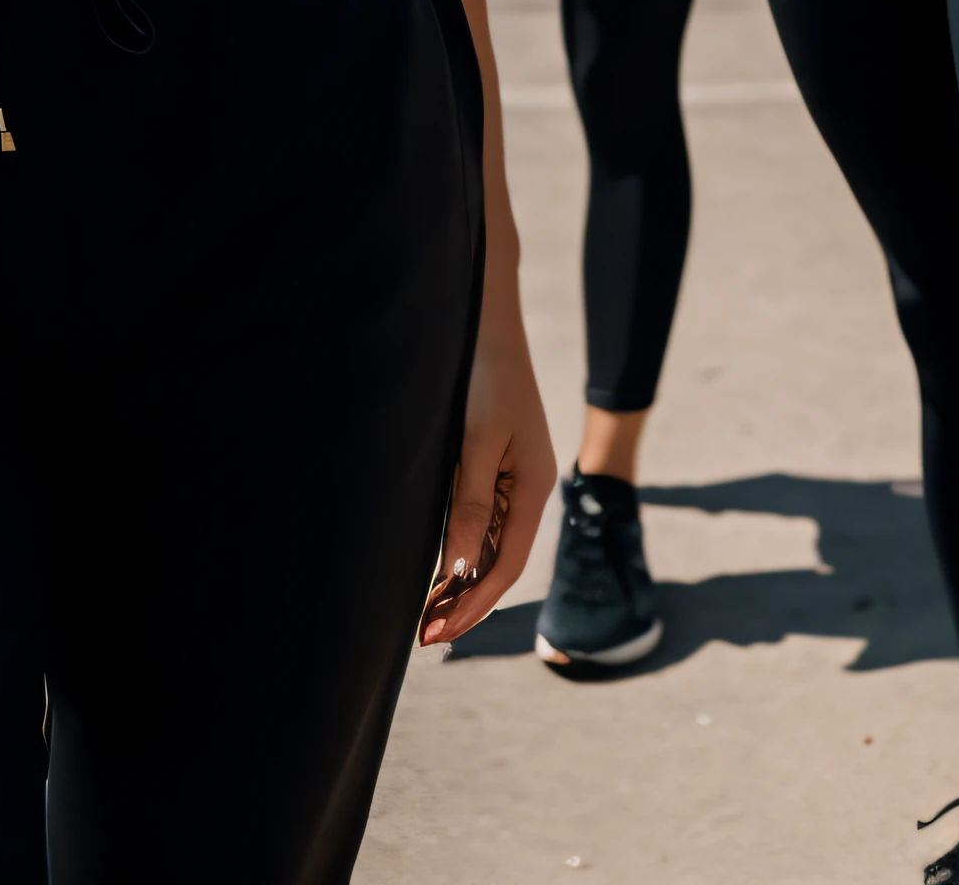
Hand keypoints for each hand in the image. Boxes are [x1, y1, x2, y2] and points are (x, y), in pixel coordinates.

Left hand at [419, 304, 555, 647]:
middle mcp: (529, 491)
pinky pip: (484, 521)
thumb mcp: (476, 443)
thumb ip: (471, 507)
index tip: (438, 633)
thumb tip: (463, 570)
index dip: (473, 605)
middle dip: (464, 602)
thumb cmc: (485, 378)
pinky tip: (443, 566)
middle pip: (499, 562)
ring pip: (491, 545)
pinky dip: (464, 549)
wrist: (489, 322)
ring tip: (428, 614)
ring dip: (462, 581)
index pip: (505, 566)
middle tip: (425, 636)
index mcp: (534, 490)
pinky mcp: (497, 465)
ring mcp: (515, 479)